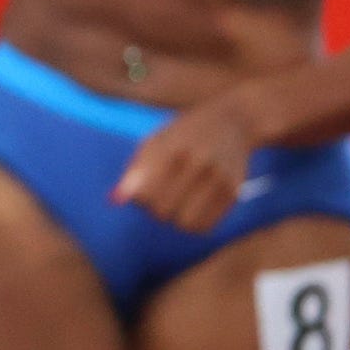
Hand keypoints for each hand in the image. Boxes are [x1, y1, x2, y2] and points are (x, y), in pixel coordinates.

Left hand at [113, 93, 258, 232]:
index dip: (138, 198)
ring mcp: (219, 179)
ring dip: (175, 219)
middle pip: (163, 210)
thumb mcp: (154, 142)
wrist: (231, 122)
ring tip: (175, 203)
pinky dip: (193, 224)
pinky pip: (206, 226)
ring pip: (186, 223)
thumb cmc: (183, 134)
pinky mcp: (233, 193)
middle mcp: (198, 164)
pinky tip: (191, 208)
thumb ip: (135, 171)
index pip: (144, 194)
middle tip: (159, 196)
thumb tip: (115, 201)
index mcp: (172, 149)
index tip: (142, 189)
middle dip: (154, 209)